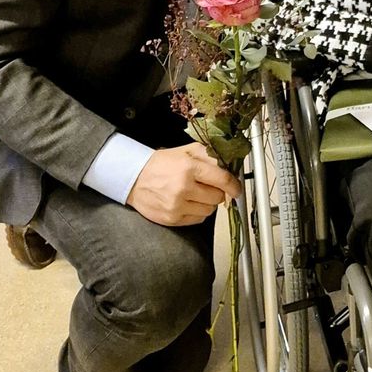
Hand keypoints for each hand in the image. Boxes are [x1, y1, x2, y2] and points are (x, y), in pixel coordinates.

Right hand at [126, 144, 240, 225]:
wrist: (134, 178)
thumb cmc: (160, 164)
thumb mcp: (186, 151)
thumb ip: (209, 155)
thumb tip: (230, 163)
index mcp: (189, 168)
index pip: (222, 180)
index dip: (234, 185)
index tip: (237, 188)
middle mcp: (183, 188)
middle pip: (217, 197)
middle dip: (217, 192)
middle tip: (209, 186)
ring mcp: (177, 205)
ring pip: (209, 210)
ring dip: (207, 203)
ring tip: (196, 194)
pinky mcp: (172, 219)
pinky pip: (198, 220)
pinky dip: (197, 212)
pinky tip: (189, 203)